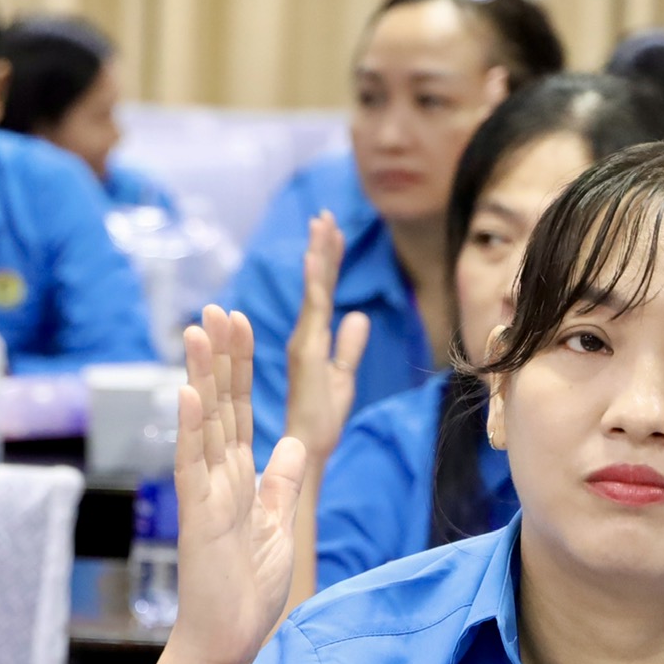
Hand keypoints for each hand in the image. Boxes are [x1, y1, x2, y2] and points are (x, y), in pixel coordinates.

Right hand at [166, 305, 309, 663]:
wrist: (228, 639)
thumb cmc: (247, 590)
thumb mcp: (278, 524)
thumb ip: (281, 483)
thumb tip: (291, 444)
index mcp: (239, 478)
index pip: (240, 410)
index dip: (240, 367)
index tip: (239, 324)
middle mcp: (217, 478)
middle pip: (220, 405)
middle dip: (220, 356)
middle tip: (216, 308)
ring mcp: (204, 494)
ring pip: (204, 425)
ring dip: (200, 377)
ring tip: (197, 332)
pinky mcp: (198, 517)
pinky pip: (193, 467)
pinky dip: (190, 431)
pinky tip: (188, 394)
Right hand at [283, 210, 370, 466]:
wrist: (309, 449)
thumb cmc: (321, 421)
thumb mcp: (343, 378)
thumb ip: (349, 347)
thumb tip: (358, 317)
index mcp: (313, 339)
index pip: (323, 293)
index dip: (328, 261)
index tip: (331, 230)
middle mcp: (305, 335)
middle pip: (317, 284)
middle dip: (322, 248)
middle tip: (325, 214)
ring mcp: (305, 341)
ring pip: (314, 289)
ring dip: (319, 255)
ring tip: (323, 223)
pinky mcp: (307, 350)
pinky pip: (314, 307)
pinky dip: (315, 279)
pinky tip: (317, 256)